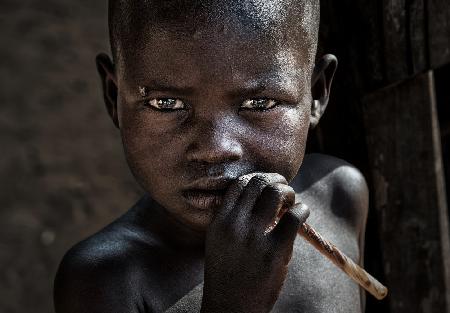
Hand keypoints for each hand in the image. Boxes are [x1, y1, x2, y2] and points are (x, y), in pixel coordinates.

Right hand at [201, 173, 309, 312]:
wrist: (231, 308)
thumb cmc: (228, 274)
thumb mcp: (219, 242)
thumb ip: (232, 218)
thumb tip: (261, 196)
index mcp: (219, 221)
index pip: (239, 184)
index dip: (256, 178)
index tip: (266, 183)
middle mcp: (234, 225)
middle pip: (258, 182)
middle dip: (275, 180)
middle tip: (283, 187)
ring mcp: (254, 237)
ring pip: (276, 193)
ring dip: (288, 191)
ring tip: (291, 200)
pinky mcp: (275, 251)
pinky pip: (294, 216)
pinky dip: (302, 209)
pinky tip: (302, 213)